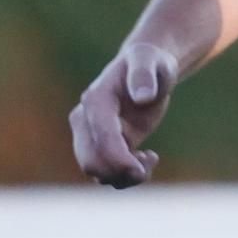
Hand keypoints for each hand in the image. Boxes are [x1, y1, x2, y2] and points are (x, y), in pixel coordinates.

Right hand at [69, 42, 177, 187]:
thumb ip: (144, 74)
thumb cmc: (150, 62)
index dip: (119, 159)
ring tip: (150, 158)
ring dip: (123, 176)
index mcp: (95, 100)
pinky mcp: (101, 143)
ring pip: (96, 170)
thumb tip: (143, 97)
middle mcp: (85, 119)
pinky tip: (147, 157)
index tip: (144, 167)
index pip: (101, 137)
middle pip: (91, 161)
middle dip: (119, 173)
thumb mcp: (152, 61)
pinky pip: (105, 170)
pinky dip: (124, 174)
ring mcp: (90, 133)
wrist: (145, 67)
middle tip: (147, 168)